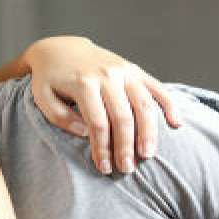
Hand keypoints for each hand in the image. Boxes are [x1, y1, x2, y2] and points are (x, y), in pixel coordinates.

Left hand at [22, 36, 180, 174]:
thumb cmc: (49, 79)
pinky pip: (157, 88)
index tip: (103, 168)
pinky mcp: (135, 70)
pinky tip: (176, 125)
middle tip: (127, 169)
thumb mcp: (42, 97)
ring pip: (144, 104)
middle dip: (126, 146)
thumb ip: (59, 117)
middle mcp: (108, 75)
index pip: (97, 123)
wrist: (60, 49)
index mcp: (83, 83)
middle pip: (123, 117)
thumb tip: (85, 133)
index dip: (102, 148)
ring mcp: (125, 71)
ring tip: (147, 155)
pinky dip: (169, 105)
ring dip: (148, 132)